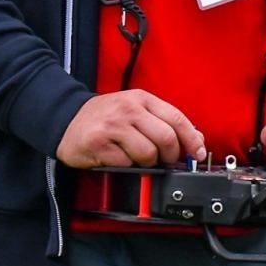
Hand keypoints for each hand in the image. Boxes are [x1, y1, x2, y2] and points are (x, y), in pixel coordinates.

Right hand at [56, 90, 205, 168]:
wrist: (67, 119)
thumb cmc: (106, 116)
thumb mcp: (137, 110)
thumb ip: (165, 122)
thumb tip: (196, 140)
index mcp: (142, 99)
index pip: (176, 118)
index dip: (192, 139)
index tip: (198, 153)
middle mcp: (128, 109)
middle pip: (166, 138)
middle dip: (171, 156)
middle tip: (165, 161)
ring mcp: (113, 126)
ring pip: (148, 154)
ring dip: (148, 164)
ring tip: (137, 158)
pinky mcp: (99, 144)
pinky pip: (126, 163)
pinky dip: (127, 166)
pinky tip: (119, 159)